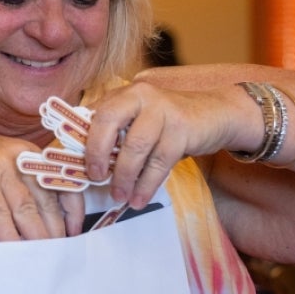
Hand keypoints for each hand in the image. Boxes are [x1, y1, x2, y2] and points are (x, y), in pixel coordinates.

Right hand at [0, 128, 86, 241]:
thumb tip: (43, 222)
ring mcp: (0, 170)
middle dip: (55, 231)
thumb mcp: (3, 164)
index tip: (74, 232)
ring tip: (43, 256)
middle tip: (59, 252)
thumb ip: (23, 184)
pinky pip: (0, 215)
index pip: (62, 183)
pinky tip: (14, 250)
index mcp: (30, 154)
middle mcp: (20, 160)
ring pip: (27, 210)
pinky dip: (9, 235)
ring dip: (37, 237)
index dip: (73, 210)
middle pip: (46, 200)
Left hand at [83, 81, 243, 207]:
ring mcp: (163, 110)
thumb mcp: (138, 120)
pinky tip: (140, 199)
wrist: (215, 115)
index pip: (96, 114)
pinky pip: (160, 162)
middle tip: (96, 179)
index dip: (84, 140)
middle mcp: (141, 96)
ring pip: (136, 147)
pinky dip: (147, 184)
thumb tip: (82, 160)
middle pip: (110, 122)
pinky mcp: (182, 129)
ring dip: (125, 177)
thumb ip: (114, 132)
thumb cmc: (166, 123)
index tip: (80, 166)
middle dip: (98, 153)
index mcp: (124, 94)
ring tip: (120, 197)